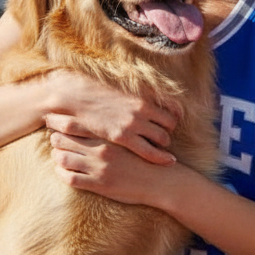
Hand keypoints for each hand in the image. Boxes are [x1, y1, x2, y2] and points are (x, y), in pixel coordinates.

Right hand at [42, 68, 181, 164]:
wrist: (78, 98)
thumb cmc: (99, 96)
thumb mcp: (124, 93)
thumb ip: (140, 97)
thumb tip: (153, 102)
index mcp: (143, 98)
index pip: (173, 109)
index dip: (176, 118)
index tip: (175, 124)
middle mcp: (142, 110)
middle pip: (170, 125)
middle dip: (169, 132)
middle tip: (166, 139)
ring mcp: (133, 123)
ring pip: (163, 138)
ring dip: (164, 144)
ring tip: (161, 148)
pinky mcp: (123, 136)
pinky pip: (149, 150)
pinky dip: (161, 156)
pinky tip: (167, 161)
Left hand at [48, 130, 179, 206]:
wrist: (160, 180)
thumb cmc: (145, 156)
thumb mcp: (131, 135)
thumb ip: (113, 127)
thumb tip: (97, 118)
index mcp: (107, 135)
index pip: (74, 123)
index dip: (59, 121)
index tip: (52, 119)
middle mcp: (100, 149)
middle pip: (63, 139)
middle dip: (55, 137)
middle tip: (53, 137)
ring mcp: (98, 167)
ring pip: (62, 158)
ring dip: (56, 155)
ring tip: (57, 154)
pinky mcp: (98, 184)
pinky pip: (70, 178)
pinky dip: (61, 173)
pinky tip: (62, 171)